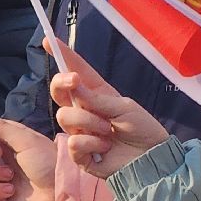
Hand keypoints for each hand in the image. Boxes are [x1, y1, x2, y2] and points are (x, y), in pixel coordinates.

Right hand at [51, 48, 168, 178]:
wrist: (152, 159)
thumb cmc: (142, 130)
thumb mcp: (123, 107)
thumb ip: (97, 98)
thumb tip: (73, 84)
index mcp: (96, 94)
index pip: (75, 72)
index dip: (62, 56)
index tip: (48, 41)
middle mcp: (84, 111)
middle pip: (59, 91)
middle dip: (63, 83)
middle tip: (74, 81)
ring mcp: (80, 131)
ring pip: (65, 116)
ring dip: (89, 121)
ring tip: (109, 131)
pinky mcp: (80, 153)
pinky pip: (74, 141)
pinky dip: (91, 142)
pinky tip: (105, 147)